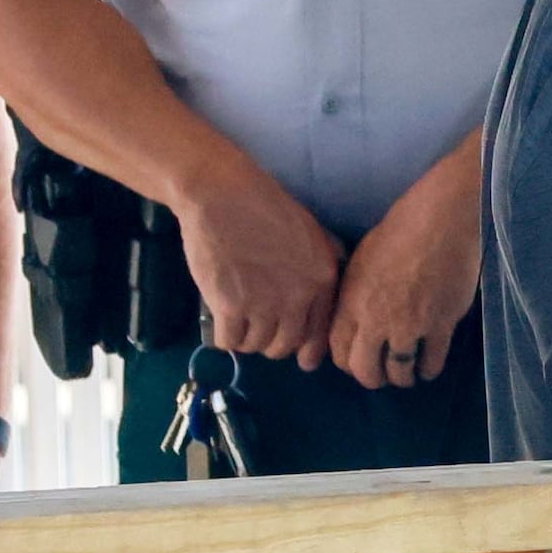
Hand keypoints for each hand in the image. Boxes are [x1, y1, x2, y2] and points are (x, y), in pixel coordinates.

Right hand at [173, 159, 343, 363]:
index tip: (300, 356)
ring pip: (257, 346)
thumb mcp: (312, 234)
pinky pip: (229, 342)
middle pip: (286, 346)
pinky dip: (225, 338)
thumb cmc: (267, 209)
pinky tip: (223, 323)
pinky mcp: (230, 307)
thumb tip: (327, 293)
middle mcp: (298, 297)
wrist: (224, 196)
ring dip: (247, 339)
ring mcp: (264, 304)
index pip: (320, 334)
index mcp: (323, 280)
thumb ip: (323, 263)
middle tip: (260, 328)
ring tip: (240, 321)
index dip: (307, 349)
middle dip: (273, 343)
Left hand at [327, 148, 482, 388]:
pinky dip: (430, 369)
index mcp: (351, 304)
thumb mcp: (360, 261)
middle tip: (381, 377)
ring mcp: (409, 326)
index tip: (357, 363)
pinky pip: (432, 360)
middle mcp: (376, 321)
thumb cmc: (399, 231)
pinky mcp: (441, 325)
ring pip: (400, 370)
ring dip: (402, 378)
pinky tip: (430, 367)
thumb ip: (354, 294)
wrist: (440, 221)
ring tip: (409, 376)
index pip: (339, 351)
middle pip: (366, 370)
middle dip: (372, 378)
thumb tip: (357, 313)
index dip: (348, 363)